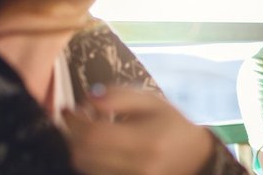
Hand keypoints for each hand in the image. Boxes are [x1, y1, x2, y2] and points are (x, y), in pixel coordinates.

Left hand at [62, 87, 212, 174]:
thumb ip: (119, 96)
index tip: (67, 109)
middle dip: (72, 134)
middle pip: (84, 153)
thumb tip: (88, 98)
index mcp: (145, 141)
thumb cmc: (171, 124)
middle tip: (73, 119)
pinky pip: (94, 174)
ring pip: (85, 167)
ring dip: (77, 147)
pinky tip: (95, 146)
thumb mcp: (151, 102)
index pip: (94, 134)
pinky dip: (88, 159)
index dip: (74, 121)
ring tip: (85, 131)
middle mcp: (137, 166)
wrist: (195, 156)